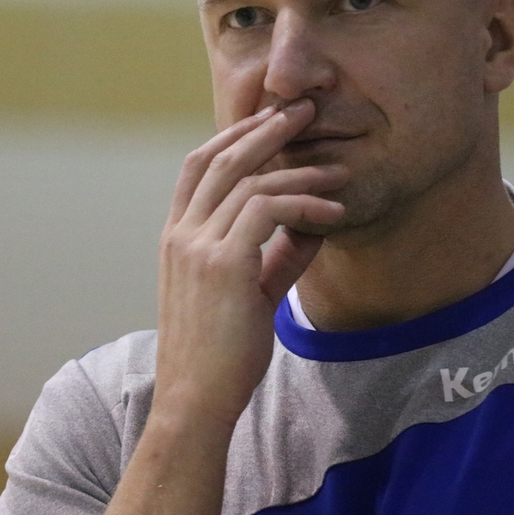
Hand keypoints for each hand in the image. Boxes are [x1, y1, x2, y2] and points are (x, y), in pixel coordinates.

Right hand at [154, 98, 348, 430]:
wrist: (194, 403)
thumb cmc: (219, 357)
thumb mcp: (248, 296)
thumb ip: (274, 258)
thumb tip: (311, 226)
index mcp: (176, 239)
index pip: (199, 167)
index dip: (234, 136)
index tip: (270, 122)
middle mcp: (180, 235)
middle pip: (222, 158)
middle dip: (265, 129)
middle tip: (303, 111)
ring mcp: (197, 247)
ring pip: (250, 182)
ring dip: (299, 171)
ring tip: (338, 172)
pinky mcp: (224, 264)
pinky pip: (269, 211)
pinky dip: (304, 204)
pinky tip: (333, 213)